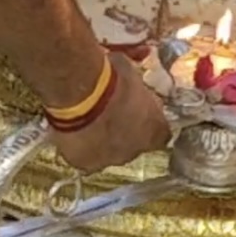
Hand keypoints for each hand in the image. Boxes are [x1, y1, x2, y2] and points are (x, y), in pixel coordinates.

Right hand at [51, 54, 170, 173]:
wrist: (81, 93)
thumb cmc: (112, 77)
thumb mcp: (132, 73)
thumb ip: (136, 85)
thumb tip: (135, 76)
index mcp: (154, 129)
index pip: (160, 132)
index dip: (149, 121)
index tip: (140, 109)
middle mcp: (134, 152)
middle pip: (134, 145)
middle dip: (126, 131)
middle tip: (112, 112)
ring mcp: (108, 161)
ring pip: (108, 153)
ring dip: (103, 140)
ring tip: (89, 119)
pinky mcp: (83, 163)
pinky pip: (84, 155)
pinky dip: (81, 144)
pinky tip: (74, 128)